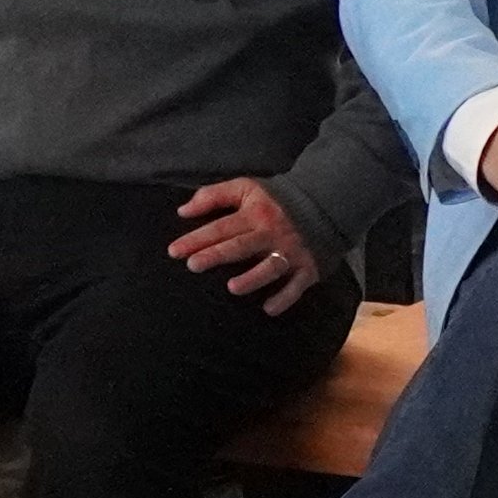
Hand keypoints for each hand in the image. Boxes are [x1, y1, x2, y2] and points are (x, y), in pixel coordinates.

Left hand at [164, 175, 326, 310]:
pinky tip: (268, 309)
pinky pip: (297, 286)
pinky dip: (285, 298)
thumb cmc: (274, 201)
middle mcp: (272, 233)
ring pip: (271, 267)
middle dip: (217, 255)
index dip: (198, 238)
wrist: (323, 205)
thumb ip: (213, 196)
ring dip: (253, 278)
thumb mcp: (246, 188)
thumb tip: (182, 210)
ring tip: (232, 288)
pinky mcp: (308, 268)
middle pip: (241, 246)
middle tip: (193, 266)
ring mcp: (291, 252)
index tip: (174, 251)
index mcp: (255, 214)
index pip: (222, 227)